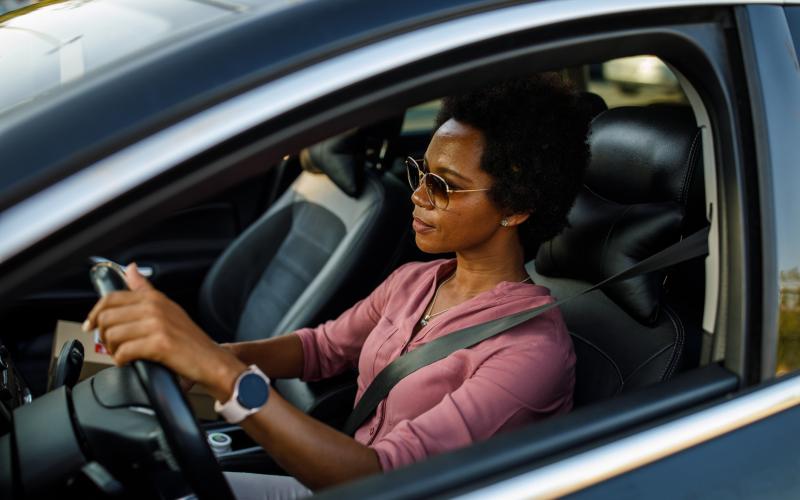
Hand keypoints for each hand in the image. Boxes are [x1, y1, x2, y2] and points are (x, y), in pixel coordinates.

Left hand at [83, 263, 244, 400]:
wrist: (212, 360)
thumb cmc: (190, 339)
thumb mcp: (168, 308)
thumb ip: (145, 289)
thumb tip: (131, 268)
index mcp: (154, 298)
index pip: (110, 299)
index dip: (95, 314)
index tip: (91, 326)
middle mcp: (155, 307)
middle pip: (107, 318)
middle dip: (103, 335)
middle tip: (112, 346)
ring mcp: (157, 325)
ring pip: (112, 335)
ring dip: (112, 350)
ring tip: (122, 355)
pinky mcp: (159, 344)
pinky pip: (124, 352)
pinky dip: (122, 361)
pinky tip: (130, 362)